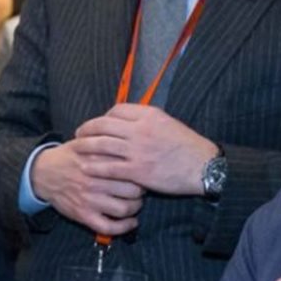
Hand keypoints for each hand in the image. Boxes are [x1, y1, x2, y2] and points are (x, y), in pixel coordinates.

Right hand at [31, 135, 145, 234]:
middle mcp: (94, 181)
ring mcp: (88, 199)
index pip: (130, 168)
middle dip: (141, 191)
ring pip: (124, 209)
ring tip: (135, 204)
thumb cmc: (68, 157)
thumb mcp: (84, 141)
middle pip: (132, 190)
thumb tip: (130, 139)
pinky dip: (124, 227)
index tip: (141, 173)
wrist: (42, 173)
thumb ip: (106, 139)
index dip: (141, 172)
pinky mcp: (82, 215)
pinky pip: (108, 227)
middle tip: (141, 190)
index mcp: (97, 161)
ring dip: (135, 208)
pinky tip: (130, 222)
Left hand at [80, 105, 218, 196]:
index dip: (104, 116)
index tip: (98, 124)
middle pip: (103, 125)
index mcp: (149, 115)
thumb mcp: (168, 123)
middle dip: (86, 129)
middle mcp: (140, 130)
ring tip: (77, 150)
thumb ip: (147, 120)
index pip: (117, 110)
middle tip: (78, 134)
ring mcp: (138, 151)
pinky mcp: (138, 170)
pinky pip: (109, 168)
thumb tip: (129, 119)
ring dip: (85, 147)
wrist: (203, 166)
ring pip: (102, 145)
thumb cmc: (187, 146)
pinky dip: (95, 167)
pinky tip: (87, 169)